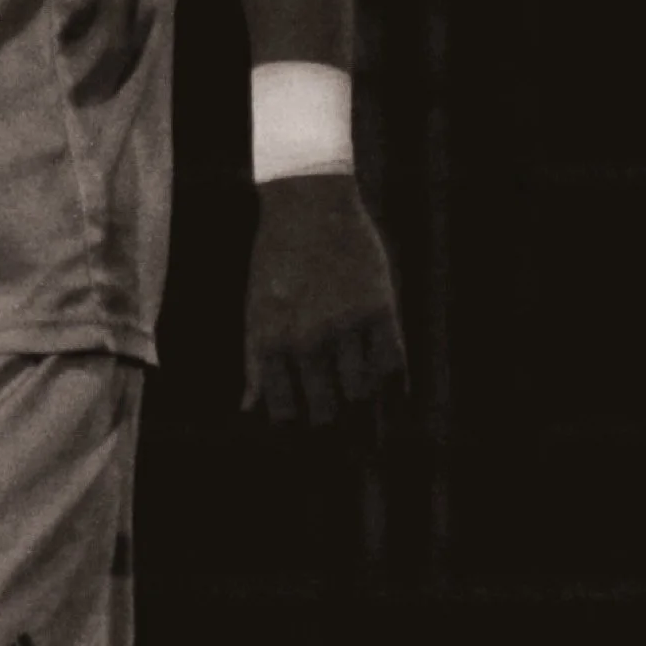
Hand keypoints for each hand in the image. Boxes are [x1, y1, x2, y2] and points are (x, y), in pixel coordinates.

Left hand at [243, 173, 406, 425]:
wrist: (308, 202)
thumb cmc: (276, 259)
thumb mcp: (255, 309)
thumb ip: (255, 361)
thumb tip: (249, 411)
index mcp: (271, 342)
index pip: (286, 414)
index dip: (300, 433)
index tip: (311, 440)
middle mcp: (307, 340)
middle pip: (328, 414)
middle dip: (337, 433)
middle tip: (349, 444)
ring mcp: (345, 326)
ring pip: (362, 397)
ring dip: (368, 417)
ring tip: (372, 428)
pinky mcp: (380, 309)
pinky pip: (394, 366)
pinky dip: (396, 390)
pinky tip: (395, 399)